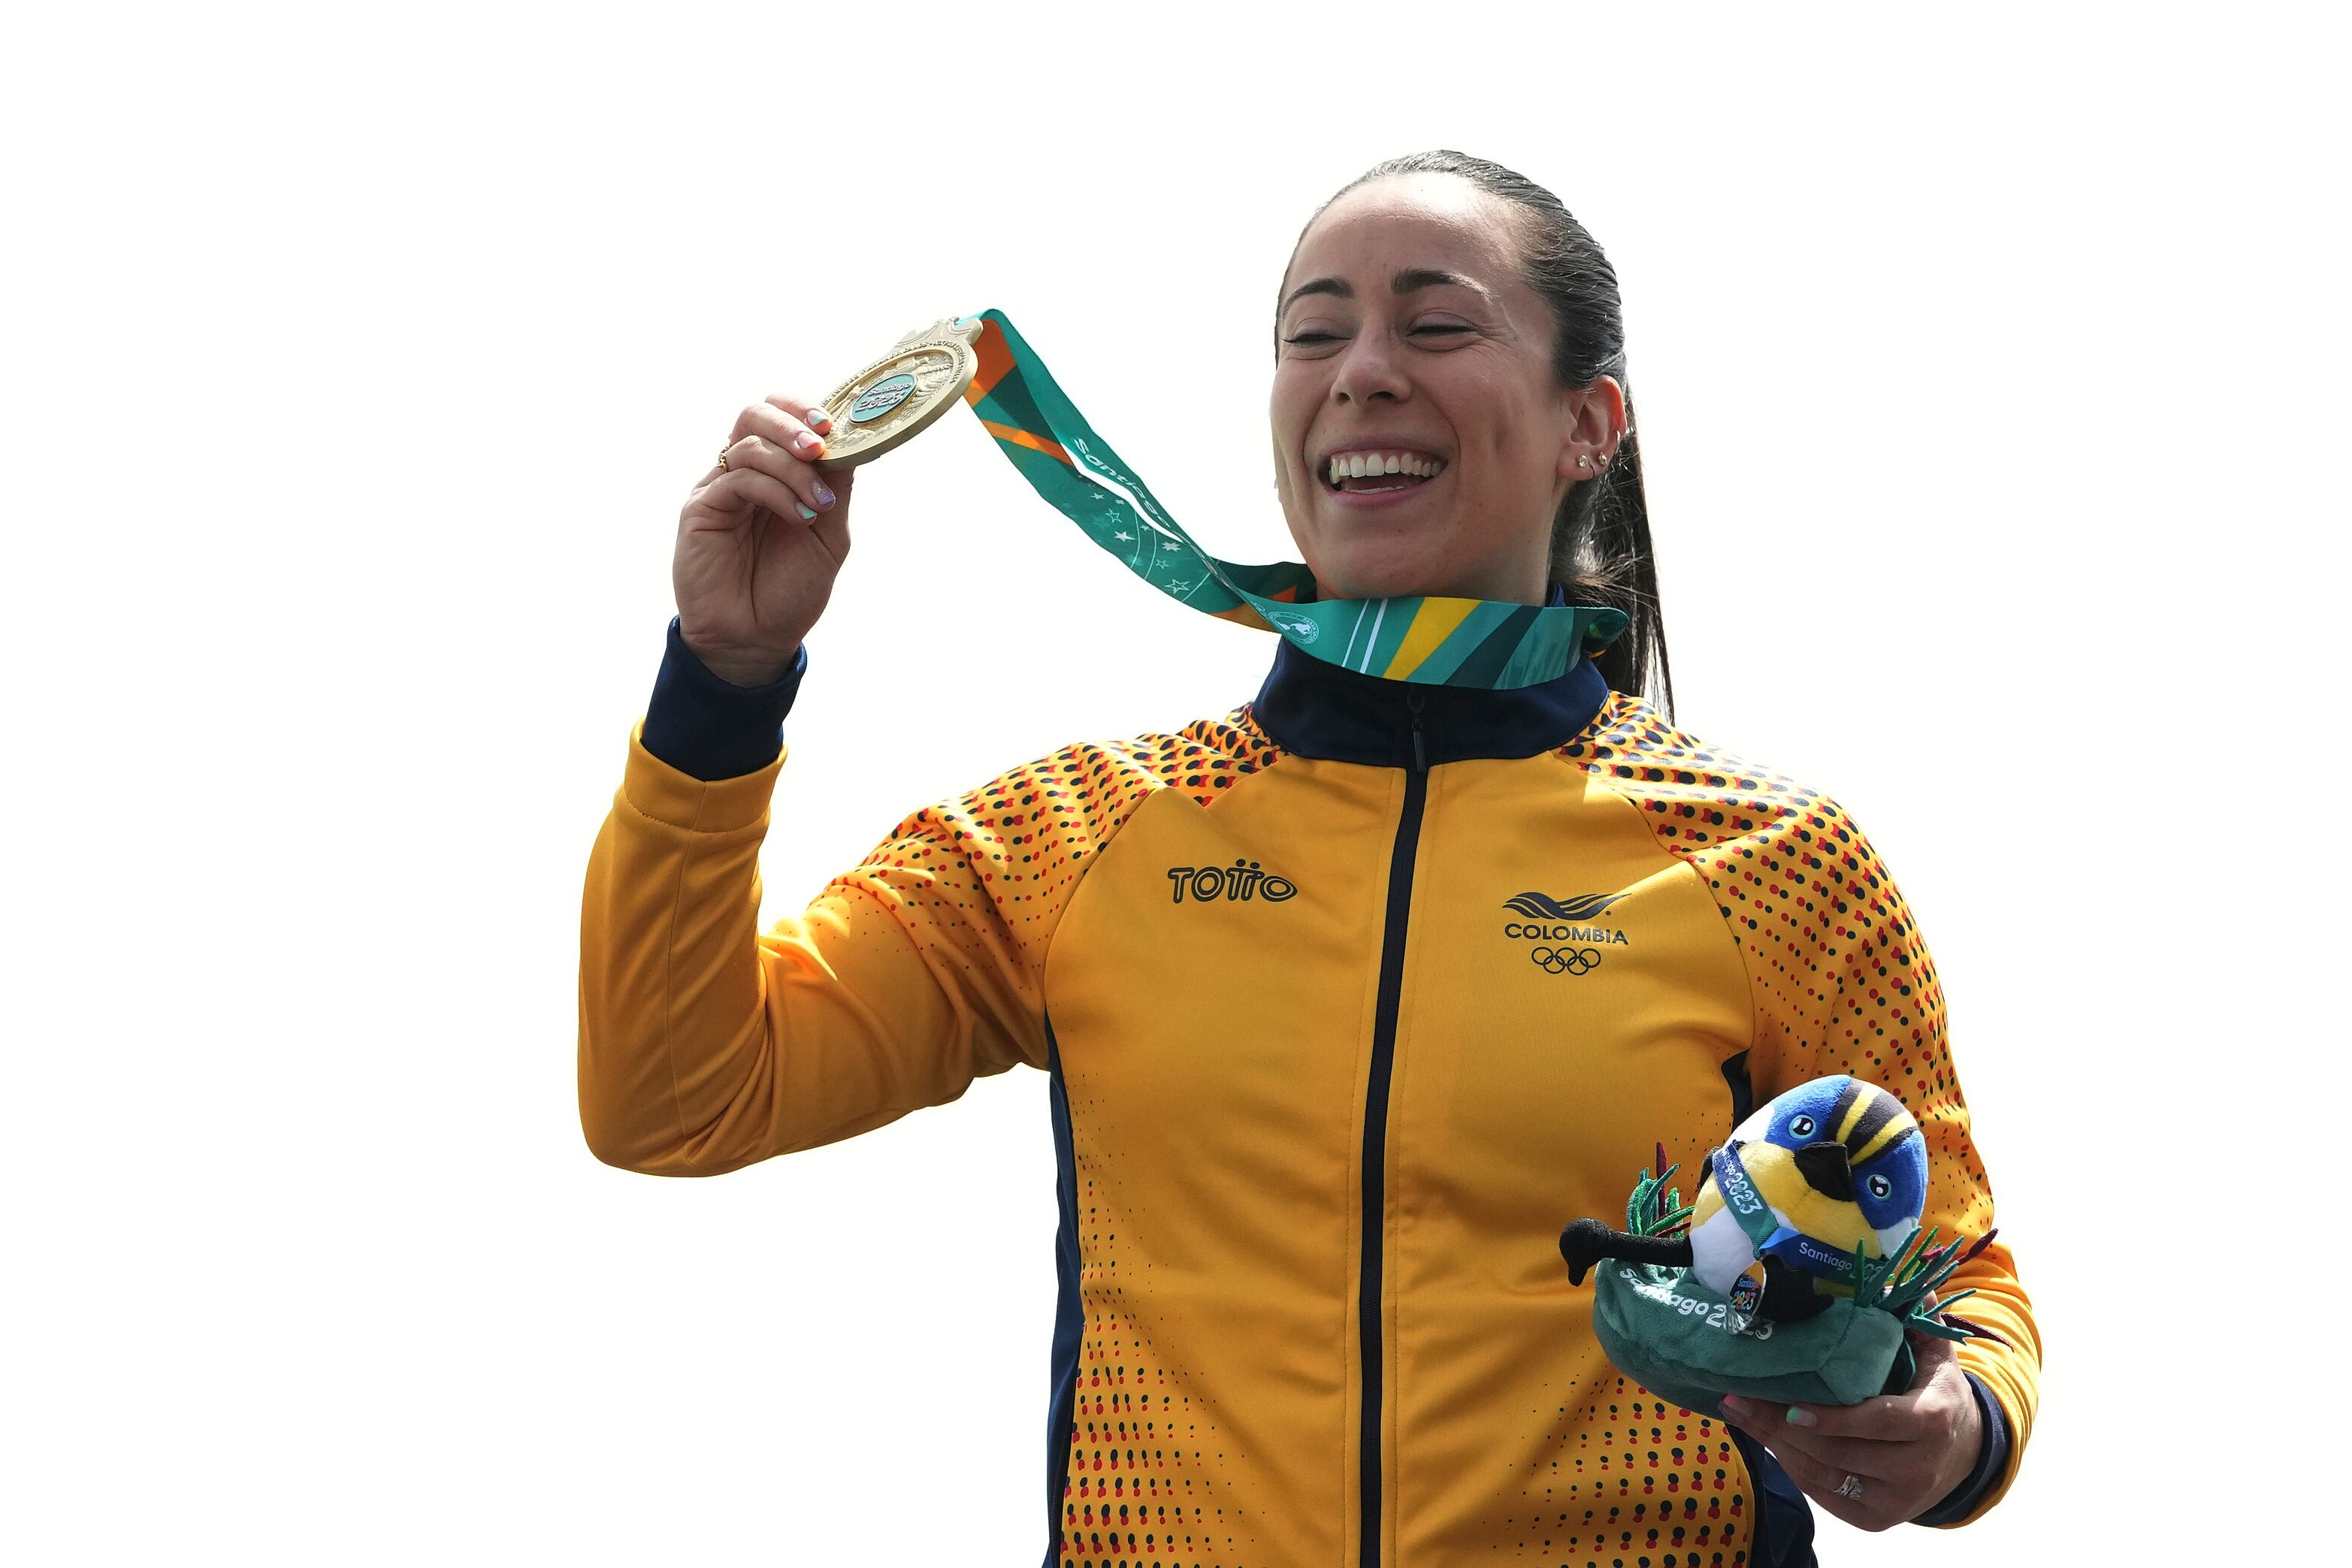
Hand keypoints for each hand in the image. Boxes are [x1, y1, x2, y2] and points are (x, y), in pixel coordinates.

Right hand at [674, 393, 858, 685]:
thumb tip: (849, 441)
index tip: (833, 424)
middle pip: (756, 415)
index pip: (780, 417)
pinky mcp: (701, 509)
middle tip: (820, 447)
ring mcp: (720, 489)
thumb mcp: (830, 535)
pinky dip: (775, 491)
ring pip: (748, 443)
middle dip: (792, 423)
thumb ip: (836, 487)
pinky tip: (800, 517)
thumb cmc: (790, 590)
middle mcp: (744, 473)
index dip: (803, 409)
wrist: (756, 640)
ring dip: (793, 468)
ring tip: (821, 504)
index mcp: (775, 473)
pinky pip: (738, 479)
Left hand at [1715, 1327, 1981, 1530]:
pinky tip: (1765, 1438)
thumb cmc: (1937, 1391)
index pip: (1877, 1422)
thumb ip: (1911, 1318)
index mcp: (1933, 1421)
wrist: (1965, 1453)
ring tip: (1740, 1412)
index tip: (1791, 1405)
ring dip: (1776, 1444)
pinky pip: (1824, 1493)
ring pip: (1824, 1474)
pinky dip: (1791, 1466)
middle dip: (1781, 1426)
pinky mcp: (1878, 1520)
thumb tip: (1885, 1277)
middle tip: (1739, 1397)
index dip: (1833, 1418)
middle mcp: (1917, 1467)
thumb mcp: (1935, 1353)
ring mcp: (1897, 1499)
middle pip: (1838, 1451)